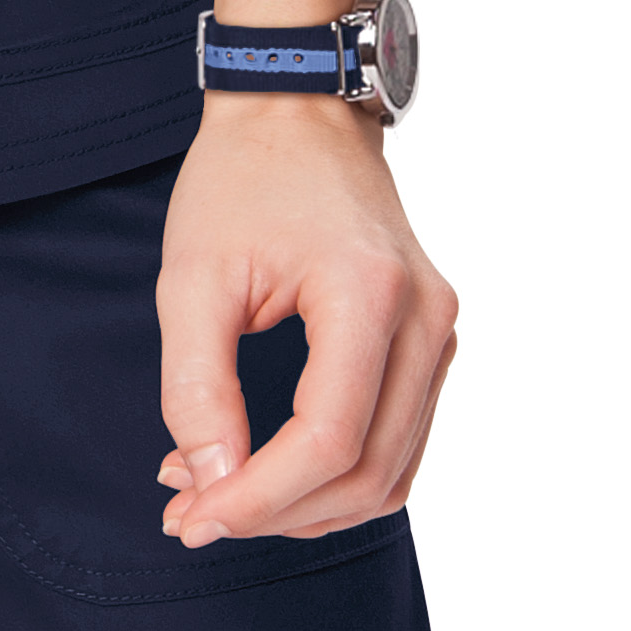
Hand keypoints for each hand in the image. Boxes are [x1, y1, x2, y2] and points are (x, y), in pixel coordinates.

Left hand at [156, 96, 456, 545]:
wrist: (297, 113)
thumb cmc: (239, 181)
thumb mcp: (190, 278)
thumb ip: (196, 387)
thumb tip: (210, 483)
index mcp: (368, 293)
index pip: (328, 439)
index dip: (260, 498)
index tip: (194, 517)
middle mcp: (425, 318)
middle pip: (367, 470)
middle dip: (276, 512)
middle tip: (192, 514)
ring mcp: (440, 332)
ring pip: (391, 472)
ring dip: (307, 507)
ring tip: (219, 495)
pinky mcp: (432, 342)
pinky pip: (399, 443)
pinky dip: (339, 477)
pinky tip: (272, 473)